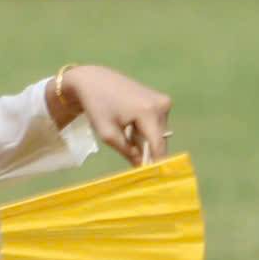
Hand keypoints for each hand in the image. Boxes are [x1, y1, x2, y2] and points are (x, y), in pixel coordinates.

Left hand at [53, 65, 173, 165]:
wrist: (94, 80)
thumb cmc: (97, 106)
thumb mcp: (107, 133)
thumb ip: (127, 151)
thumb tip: (142, 167)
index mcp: (148, 111)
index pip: (158, 145)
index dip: (156, 163)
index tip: (156, 180)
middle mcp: (162, 105)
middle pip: (159, 140)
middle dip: (147, 151)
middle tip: (131, 158)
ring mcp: (164, 101)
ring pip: (159, 133)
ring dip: (146, 139)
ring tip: (125, 132)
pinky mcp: (162, 100)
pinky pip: (158, 124)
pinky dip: (146, 130)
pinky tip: (130, 124)